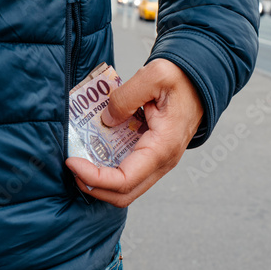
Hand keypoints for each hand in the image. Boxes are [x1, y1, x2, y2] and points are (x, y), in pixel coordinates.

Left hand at [66, 58, 203, 206]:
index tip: (71, 161)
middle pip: (123, 194)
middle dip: (92, 185)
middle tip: (71, 163)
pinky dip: (108, 168)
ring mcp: (159, 161)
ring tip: (80, 157)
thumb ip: (126, 96)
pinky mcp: (153, 155)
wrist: (199, 81)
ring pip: (126, 187)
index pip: (124, 181)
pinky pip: (129, 172)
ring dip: (99, 179)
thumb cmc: (182, 79)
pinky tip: (94, 150)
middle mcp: (162, 162)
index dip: (94, 178)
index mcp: (163, 147)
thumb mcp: (154, 75)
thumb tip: (106, 120)